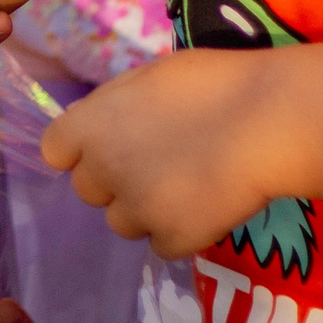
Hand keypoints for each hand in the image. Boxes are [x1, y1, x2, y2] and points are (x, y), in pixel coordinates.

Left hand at [41, 47, 274, 257]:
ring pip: (123, 223)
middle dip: (116, 182)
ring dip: (147, 211)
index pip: (55, 151)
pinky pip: (165, 244)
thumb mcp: (148, 77)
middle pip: (89, 191)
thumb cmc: (214, 84)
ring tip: (189, 186)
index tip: (108, 147)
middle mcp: (103, 170)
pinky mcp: (173, 239)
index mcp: (90, 125)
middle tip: (159, 166)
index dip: (79, 152)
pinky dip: (183, 232)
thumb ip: (115, 107)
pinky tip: (209, 207)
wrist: (266, 120)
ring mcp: (137, 209)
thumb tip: (104, 125)